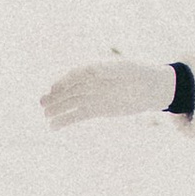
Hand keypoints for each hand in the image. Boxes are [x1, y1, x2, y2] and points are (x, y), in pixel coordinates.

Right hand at [41, 57, 177, 128]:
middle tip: (43, 104)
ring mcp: (92, 96)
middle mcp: (90, 82)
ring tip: (46, 116)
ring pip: (70, 103)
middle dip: (56, 96)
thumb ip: (108, 70)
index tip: (53, 89)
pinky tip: (53, 127)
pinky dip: (66, 121)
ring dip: (57, 109)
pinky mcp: (96, 110)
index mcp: (95, 68)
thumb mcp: (125, 70)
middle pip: (69, 90)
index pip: (75, 74)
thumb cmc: (140, 73)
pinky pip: (77, 115)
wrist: (152, 89)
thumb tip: (92, 72)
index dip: (63, 81)